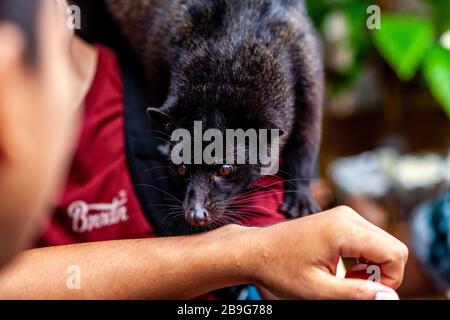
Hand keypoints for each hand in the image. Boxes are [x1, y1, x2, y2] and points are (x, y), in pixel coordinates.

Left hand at [245, 206, 407, 298]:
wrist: (256, 250)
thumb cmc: (281, 269)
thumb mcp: (319, 290)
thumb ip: (357, 294)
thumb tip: (391, 297)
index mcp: (344, 229)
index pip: (395, 253)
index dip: (389, 279)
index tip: (362, 292)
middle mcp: (347, 216)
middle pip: (391, 247)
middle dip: (379, 272)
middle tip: (349, 286)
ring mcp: (343, 215)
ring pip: (380, 243)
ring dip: (370, 266)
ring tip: (343, 279)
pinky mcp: (338, 219)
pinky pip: (366, 239)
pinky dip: (361, 257)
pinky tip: (341, 269)